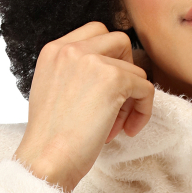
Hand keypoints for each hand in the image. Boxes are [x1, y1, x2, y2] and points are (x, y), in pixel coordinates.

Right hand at [14, 23, 155, 192]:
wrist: (46, 160)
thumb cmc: (50, 138)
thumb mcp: (53, 90)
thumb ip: (74, 73)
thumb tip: (108, 73)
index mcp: (54, 50)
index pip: (95, 33)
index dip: (109, 60)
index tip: (105, 90)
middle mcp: (71, 48)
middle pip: (118, 41)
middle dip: (125, 71)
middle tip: (118, 104)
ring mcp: (93, 61)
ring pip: (135, 69)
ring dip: (131, 99)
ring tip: (114, 127)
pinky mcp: (113, 79)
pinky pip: (145, 88)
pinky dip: (143, 111)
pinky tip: (127, 131)